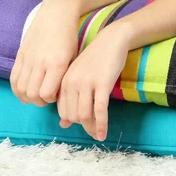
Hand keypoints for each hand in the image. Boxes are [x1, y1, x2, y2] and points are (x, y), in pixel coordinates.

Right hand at [10, 0, 79, 106]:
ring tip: (36, 95)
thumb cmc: (70, 37)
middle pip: (32, 94)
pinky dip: (17, 89)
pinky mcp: (20, 54)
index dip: (51, 100)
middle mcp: (40, 62)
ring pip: (20, 89)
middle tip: (46, 97)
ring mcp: (28, 58)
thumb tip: (57, 97)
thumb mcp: (74, 58)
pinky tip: (24, 91)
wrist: (57, 13)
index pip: (46, 94)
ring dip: (27, 97)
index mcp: (57, 64)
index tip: (56, 95)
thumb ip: (65, 77)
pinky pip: (13, 78)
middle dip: (39, 101)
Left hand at [57, 24, 129, 140]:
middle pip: (73, 116)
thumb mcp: (79, 76)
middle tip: (92, 129)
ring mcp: (86, 83)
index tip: (83, 124)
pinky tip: (103, 134)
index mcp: (64, 81)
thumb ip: (70, 98)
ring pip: (84, 115)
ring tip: (98, 134)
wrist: (112, 40)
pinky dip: (101, 125)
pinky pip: (100, 110)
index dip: (73, 121)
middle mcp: (72, 83)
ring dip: (91, 128)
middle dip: (83, 126)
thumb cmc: (96, 59)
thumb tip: (63, 124)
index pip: (63, 111)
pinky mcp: (102, 84)